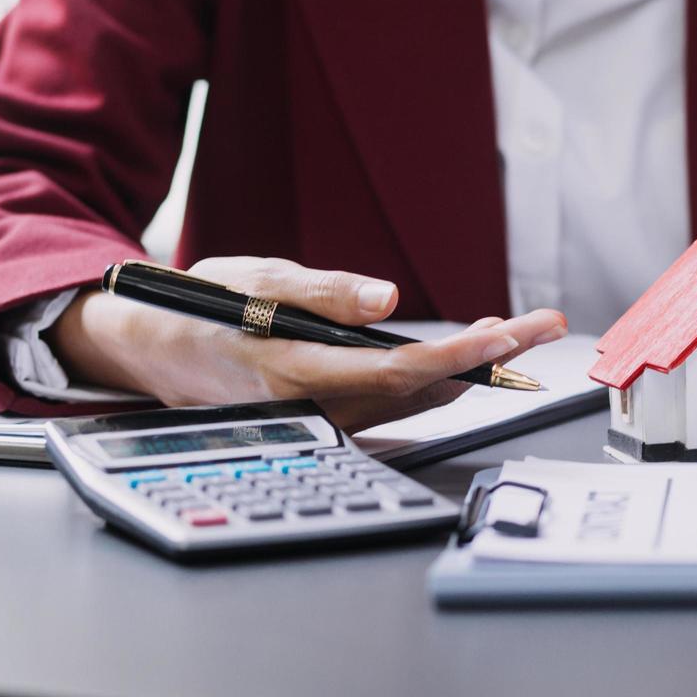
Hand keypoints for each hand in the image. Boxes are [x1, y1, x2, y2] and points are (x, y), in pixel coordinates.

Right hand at [47, 257, 566, 430]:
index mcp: (299, 373)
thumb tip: (386, 298)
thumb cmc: (201, 308)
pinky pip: (396, 402)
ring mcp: (324, 417)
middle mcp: (318, 407)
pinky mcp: (328, 415)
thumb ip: (325, 292)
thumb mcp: (257, 279)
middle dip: (491, 358)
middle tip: (543, 324)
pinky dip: (437, 378)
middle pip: (423, 388)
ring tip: (519, 332)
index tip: (510, 335)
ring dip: (471, 368)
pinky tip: (467, 355)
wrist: (153, 348)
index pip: (402, 372)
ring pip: (415, 400)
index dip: (464, 357)